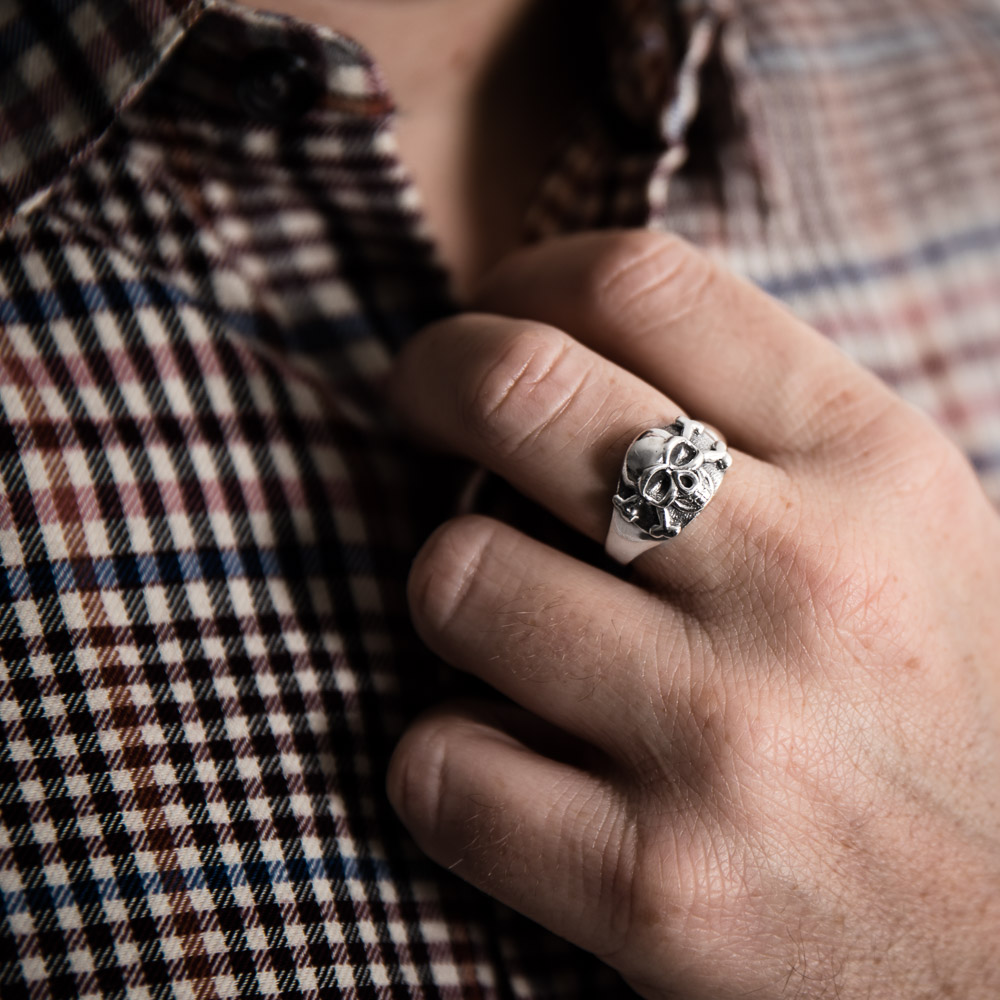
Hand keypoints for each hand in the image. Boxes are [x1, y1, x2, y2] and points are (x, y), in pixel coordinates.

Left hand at [385, 231, 999, 997]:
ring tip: (505, 630)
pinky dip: (444, 761)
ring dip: (451, 592)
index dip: (524, 282)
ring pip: (455, 578)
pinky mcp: (661, 892)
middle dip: (433, 378)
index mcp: (873, 466)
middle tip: (422, 408)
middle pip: (520, 390)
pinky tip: (511, 767)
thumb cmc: (941, 716)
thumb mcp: (905, 528)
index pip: (642, 285)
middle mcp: (804, 583)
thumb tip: (572, 349)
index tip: (492, 320)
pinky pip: (441, 770)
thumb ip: (760, 430)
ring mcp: (725, 739)